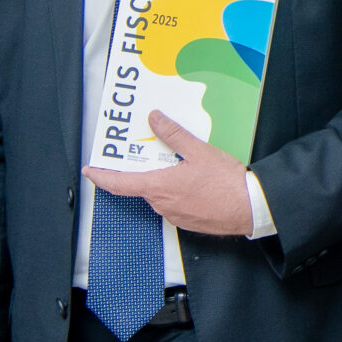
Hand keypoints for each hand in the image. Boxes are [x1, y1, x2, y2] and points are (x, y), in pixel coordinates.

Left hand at [84, 111, 253, 235]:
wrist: (251, 208)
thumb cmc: (226, 183)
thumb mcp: (199, 151)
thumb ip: (174, 135)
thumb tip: (155, 120)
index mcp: (159, 187)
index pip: (120, 184)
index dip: (101, 177)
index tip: (90, 171)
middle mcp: (162, 205)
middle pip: (143, 186)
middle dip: (145, 170)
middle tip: (151, 153)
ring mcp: (175, 215)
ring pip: (160, 194)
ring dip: (163, 180)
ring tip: (180, 164)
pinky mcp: (188, 221)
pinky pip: (174, 204)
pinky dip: (177, 191)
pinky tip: (194, 181)